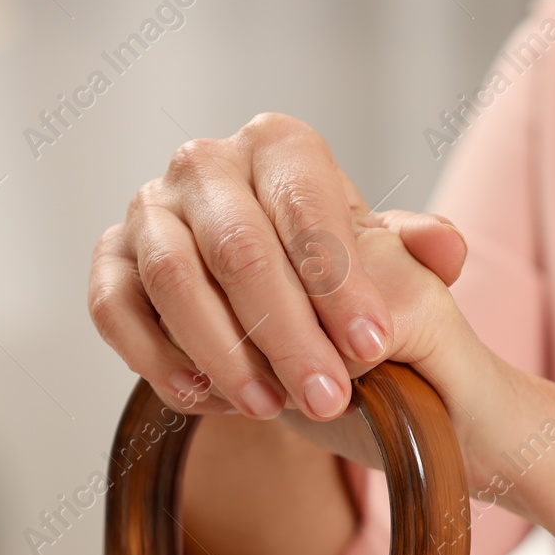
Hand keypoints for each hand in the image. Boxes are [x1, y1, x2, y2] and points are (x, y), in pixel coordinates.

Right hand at [87, 113, 470, 439]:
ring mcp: (147, 209)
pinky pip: (115, 311)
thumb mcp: (385, 259)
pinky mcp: (108, 260)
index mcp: (278, 146)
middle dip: (289, 333)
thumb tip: (446, 247)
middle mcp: (203, 163)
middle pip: (240, 249)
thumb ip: (417, 252)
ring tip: (273, 409)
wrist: (269, 289)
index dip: (341, 282)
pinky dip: (159, 359)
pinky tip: (210, 400)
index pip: (307, 208)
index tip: (375, 347)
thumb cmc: (331, 269)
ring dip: (226, 353)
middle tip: (330, 398)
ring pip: (174, 280)